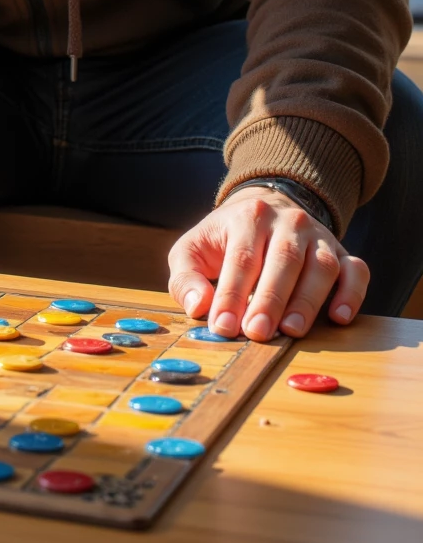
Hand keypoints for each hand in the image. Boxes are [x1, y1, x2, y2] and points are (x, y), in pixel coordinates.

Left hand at [167, 186, 368, 340]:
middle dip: (270, 299)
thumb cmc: (225, 240)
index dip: (232, 294)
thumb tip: (198, 306)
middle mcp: (288, 222)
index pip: (242, 258)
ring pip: (321, 266)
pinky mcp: (341, 252)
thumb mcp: (195, 249)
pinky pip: (356, 270)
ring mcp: (318, 236)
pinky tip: (339, 317)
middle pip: (283, 260)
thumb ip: (186, 277)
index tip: (223, 327)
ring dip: (307, 300)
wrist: (265, 209)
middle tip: (258, 333)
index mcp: (249, 216)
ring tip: (291, 331)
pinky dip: (352, 293)